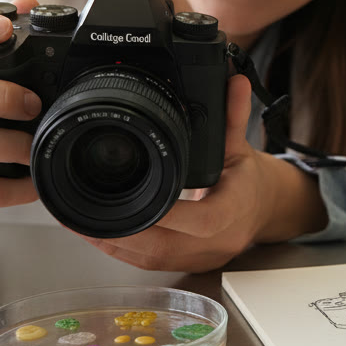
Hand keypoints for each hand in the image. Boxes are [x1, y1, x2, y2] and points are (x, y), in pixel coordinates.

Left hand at [85, 74, 326, 271]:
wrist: (263, 210)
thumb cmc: (248, 180)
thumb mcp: (240, 146)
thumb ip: (232, 115)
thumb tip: (234, 80)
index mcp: (233, 211)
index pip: (202, 220)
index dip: (168, 215)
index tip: (134, 197)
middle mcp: (217, 241)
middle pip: (165, 247)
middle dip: (122, 231)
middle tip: (85, 214)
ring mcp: (202, 258)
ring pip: (152, 260)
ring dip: (114, 243)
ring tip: (82, 224)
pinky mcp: (188, 265)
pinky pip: (150, 264)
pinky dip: (123, 250)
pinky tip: (100, 236)